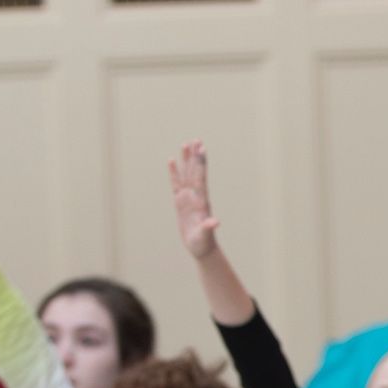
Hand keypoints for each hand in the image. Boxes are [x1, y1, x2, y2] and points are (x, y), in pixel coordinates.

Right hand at [169, 141, 220, 258]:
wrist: (201, 248)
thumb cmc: (203, 243)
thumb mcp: (205, 235)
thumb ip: (209, 227)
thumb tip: (215, 222)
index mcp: (202, 200)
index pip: (201, 177)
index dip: (201, 163)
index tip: (202, 149)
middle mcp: (196, 196)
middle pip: (195, 172)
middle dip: (195, 156)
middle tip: (196, 140)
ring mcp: (188, 197)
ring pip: (186, 174)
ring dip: (186, 160)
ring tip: (186, 144)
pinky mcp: (180, 201)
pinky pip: (176, 183)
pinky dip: (174, 172)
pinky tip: (172, 161)